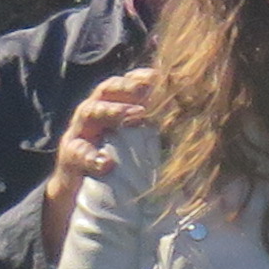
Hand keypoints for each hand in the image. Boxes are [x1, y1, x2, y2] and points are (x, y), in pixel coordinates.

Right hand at [38, 68, 153, 262]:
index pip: (126, 82)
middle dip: (127, 87)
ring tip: (135, 116)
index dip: (142, 76)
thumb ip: (157, 131)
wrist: (81, 193)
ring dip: (113, 111)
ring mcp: (79, 132)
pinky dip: (92, 157)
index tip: (163, 76)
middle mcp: (94, 112)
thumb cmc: (118, 162)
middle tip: (149, 91)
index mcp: (112, 105)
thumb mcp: (137, 143)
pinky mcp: (69, 157)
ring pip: (90, 112)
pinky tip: (106, 164)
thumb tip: (199, 124)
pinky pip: (77, 152)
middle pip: (106, 89)